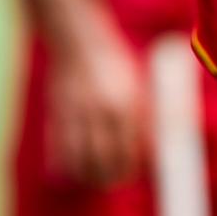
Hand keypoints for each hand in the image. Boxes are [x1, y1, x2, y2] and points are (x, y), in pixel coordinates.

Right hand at [46, 15, 146, 187]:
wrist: (78, 38)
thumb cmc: (113, 61)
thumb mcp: (136, 83)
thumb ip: (147, 114)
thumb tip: (159, 143)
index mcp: (125, 103)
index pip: (132, 149)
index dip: (134, 166)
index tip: (136, 171)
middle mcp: (101, 111)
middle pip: (107, 159)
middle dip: (113, 176)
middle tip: (116, 177)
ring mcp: (76, 113)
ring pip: (81, 159)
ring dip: (89, 174)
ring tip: (96, 177)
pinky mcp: (57, 113)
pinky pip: (60, 149)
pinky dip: (66, 164)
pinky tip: (75, 165)